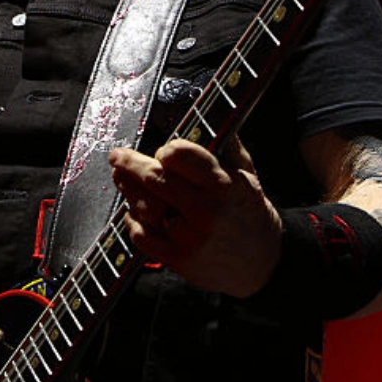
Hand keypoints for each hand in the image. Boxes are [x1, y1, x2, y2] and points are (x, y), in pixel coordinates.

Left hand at [108, 138, 282, 296]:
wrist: (263, 264)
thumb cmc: (251, 215)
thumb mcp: (247, 176)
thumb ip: (225, 147)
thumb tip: (204, 117)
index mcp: (223, 184)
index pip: (180, 155)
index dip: (167, 150)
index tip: (163, 151)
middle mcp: (204, 210)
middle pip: (154, 178)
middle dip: (130, 163)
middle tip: (118, 156)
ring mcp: (189, 237)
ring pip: (144, 205)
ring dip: (128, 189)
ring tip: (121, 178)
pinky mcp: (178, 259)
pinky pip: (142, 236)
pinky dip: (133, 220)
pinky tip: (134, 211)